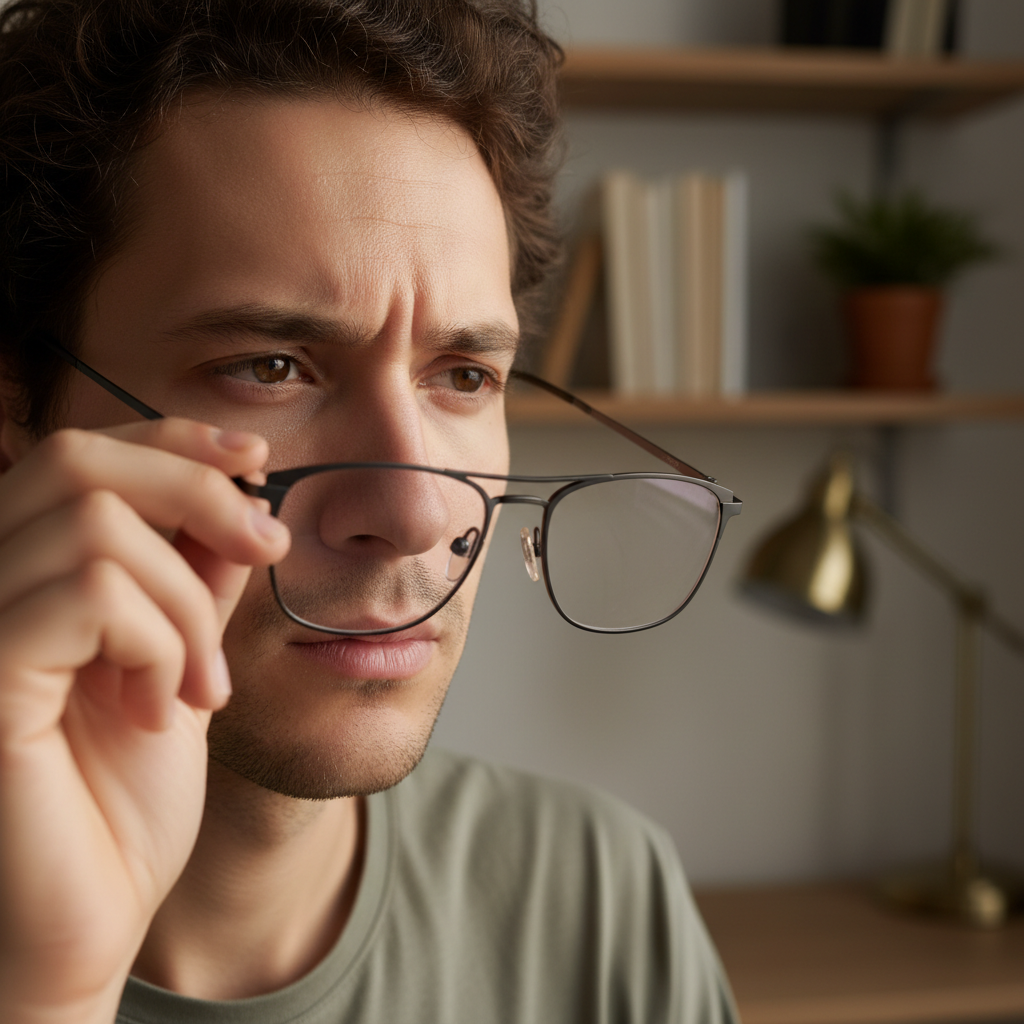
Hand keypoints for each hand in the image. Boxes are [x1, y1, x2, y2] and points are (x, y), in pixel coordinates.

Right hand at [0, 420, 289, 1022]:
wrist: (90, 918)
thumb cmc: (123, 800)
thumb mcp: (177, 661)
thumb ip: (192, 578)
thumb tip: (238, 497)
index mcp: (20, 577)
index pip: (84, 456)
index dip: (172, 439)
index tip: (257, 459)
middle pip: (79, 463)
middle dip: (195, 492)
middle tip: (264, 551)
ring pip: (99, 529)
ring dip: (187, 605)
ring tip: (197, 688)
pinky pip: (92, 596)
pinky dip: (158, 642)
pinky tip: (160, 711)